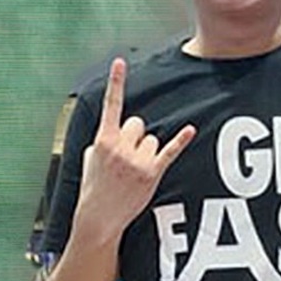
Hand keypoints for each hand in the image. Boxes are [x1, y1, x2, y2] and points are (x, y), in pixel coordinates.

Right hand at [74, 58, 195, 242]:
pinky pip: (170, 151)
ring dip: (146, 151)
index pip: (111, 106)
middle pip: (138, 124)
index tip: (120, 62)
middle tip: (125, 159)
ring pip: (152, 139)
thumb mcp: (90, 159)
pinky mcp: (152, 173)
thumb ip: (103, 140)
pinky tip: (190, 130)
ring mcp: (137, 160)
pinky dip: (181, 140)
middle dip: (134, 137)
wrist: (98, 219)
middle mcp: (121, 147)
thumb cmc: (93, 188)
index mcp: (103, 140)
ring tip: (133, 172)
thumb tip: (115, 131)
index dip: (116, 82)